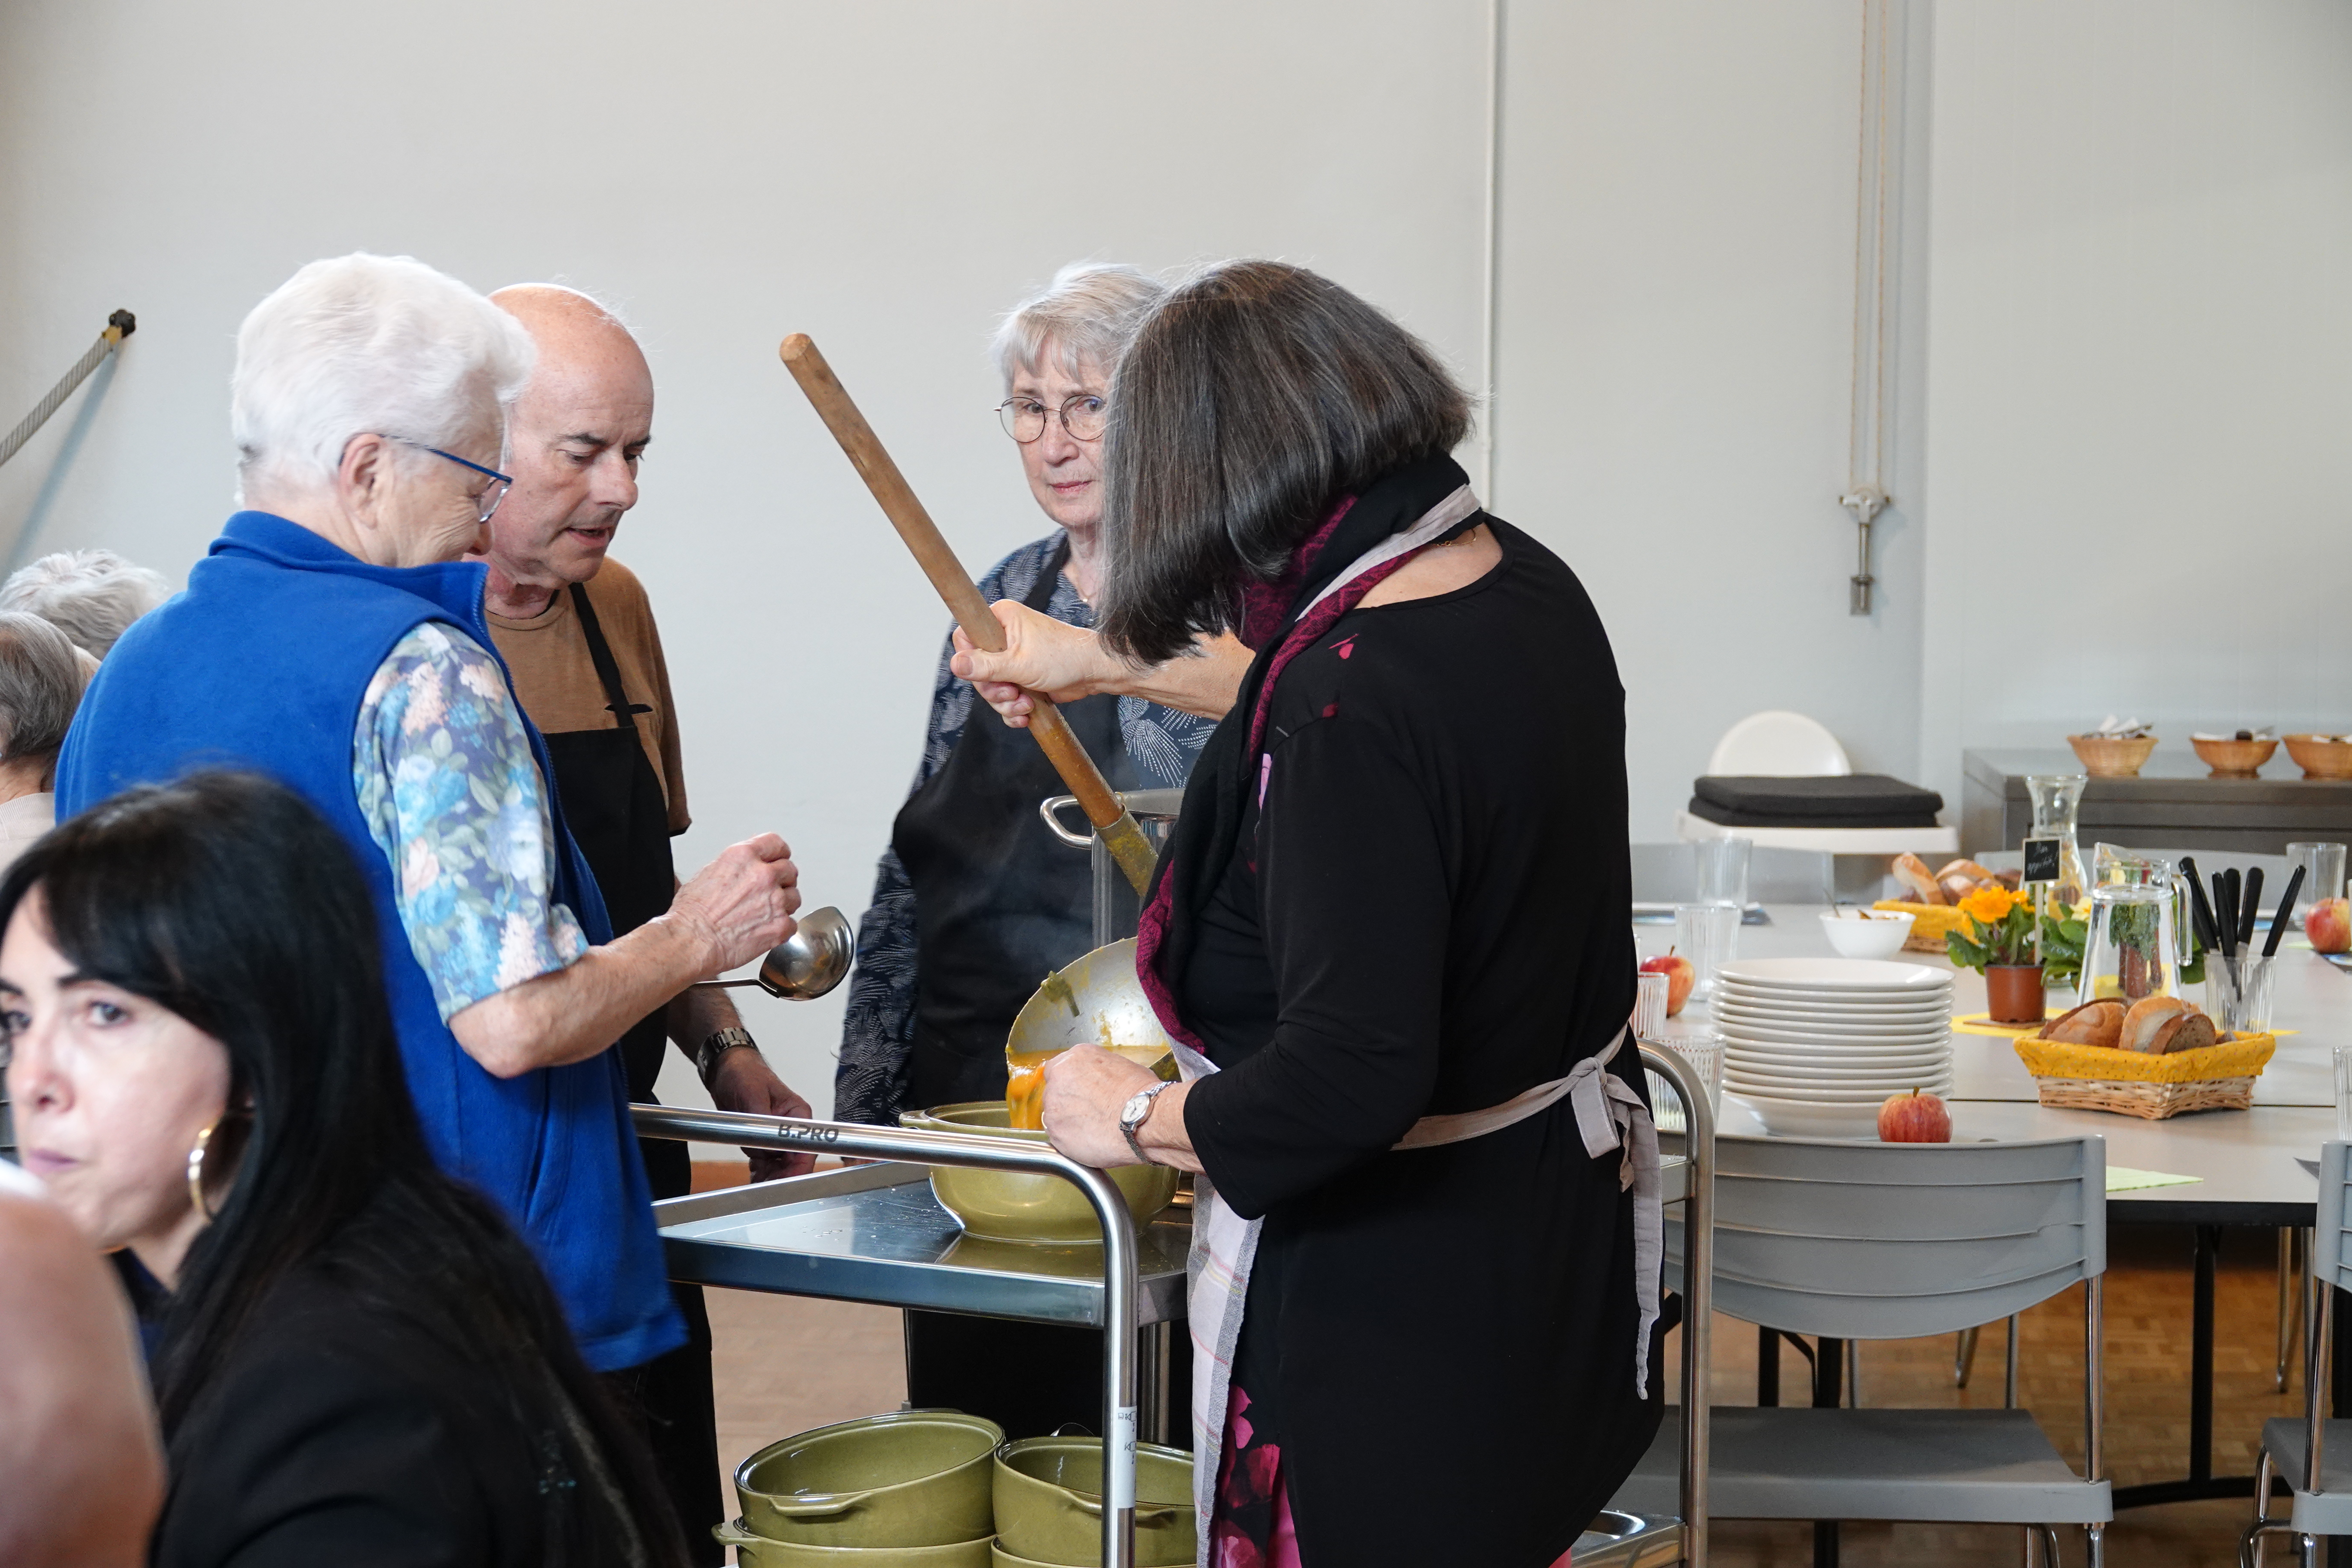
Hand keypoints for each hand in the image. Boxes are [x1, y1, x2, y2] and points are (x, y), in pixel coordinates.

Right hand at [672, 835, 800, 974]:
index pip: (776, 844)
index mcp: (743, 857)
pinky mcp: (780, 925)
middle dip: (782, 880)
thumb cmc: (692, 914)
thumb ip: (736, 866)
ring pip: (794, 897)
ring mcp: (774, 900)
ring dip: (784, 905)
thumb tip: (747, 866)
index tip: (779, 859)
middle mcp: (762, 875)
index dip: (778, 853)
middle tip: (770, 892)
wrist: (692, 941)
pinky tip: (764, 930)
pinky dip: (782, 928)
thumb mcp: (708, 873)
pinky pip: (792, 924)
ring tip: (763, 914)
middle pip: (789, 870)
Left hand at [707, 1047, 815, 1180]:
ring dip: (771, 1180)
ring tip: (758, 1190)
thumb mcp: (752, 1093)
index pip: (806, 1147)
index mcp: (797, 1114)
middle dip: (782, 1178)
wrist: (725, 1071)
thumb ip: (762, 1120)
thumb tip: (768, 1144)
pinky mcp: (763, 1142)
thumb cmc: (743, 1073)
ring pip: (780, 1167)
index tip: (786, 1182)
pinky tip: (754, 1182)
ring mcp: (777, 1137)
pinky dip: (760, 1175)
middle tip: (767, 1191)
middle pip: (794, 1162)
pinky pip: (765, 1164)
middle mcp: (791, 1128)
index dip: (798, 1168)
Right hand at [949, 601, 1112, 727]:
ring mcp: (1012, 658)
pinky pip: (1004, 697)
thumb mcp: (1018, 664)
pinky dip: (1013, 709)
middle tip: (1011, 693)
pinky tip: (1025, 714)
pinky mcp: (1021, 677)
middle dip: (993, 689)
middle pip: (976, 669)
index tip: (985, 673)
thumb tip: (955, 664)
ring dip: (1005, 703)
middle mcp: (1004, 636)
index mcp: (1001, 619)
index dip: (970, 660)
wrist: (1093, 672)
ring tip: (1024, 704)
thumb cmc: (1064, 657)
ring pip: (990, 687)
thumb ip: (984, 666)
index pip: (965, 636)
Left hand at [1039, 1043, 1158, 1168]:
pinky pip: (1059, 1137)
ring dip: (1069, 1121)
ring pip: (1055, 1115)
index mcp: (1076, 1058)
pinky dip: (1072, 1141)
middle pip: (1055, 1092)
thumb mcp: (1121, 1067)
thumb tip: (1099, 1081)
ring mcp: (1054, 1106)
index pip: (1059, 1069)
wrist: (1143, 1120)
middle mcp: (1059, 1079)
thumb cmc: (1140, 1095)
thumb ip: (1098, 1072)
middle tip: (1089, 1112)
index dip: (1071, 1084)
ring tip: (1093, 1127)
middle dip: (1069, 1102)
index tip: (1080, 1093)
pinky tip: (1091, 1139)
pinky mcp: (1056, 1132)